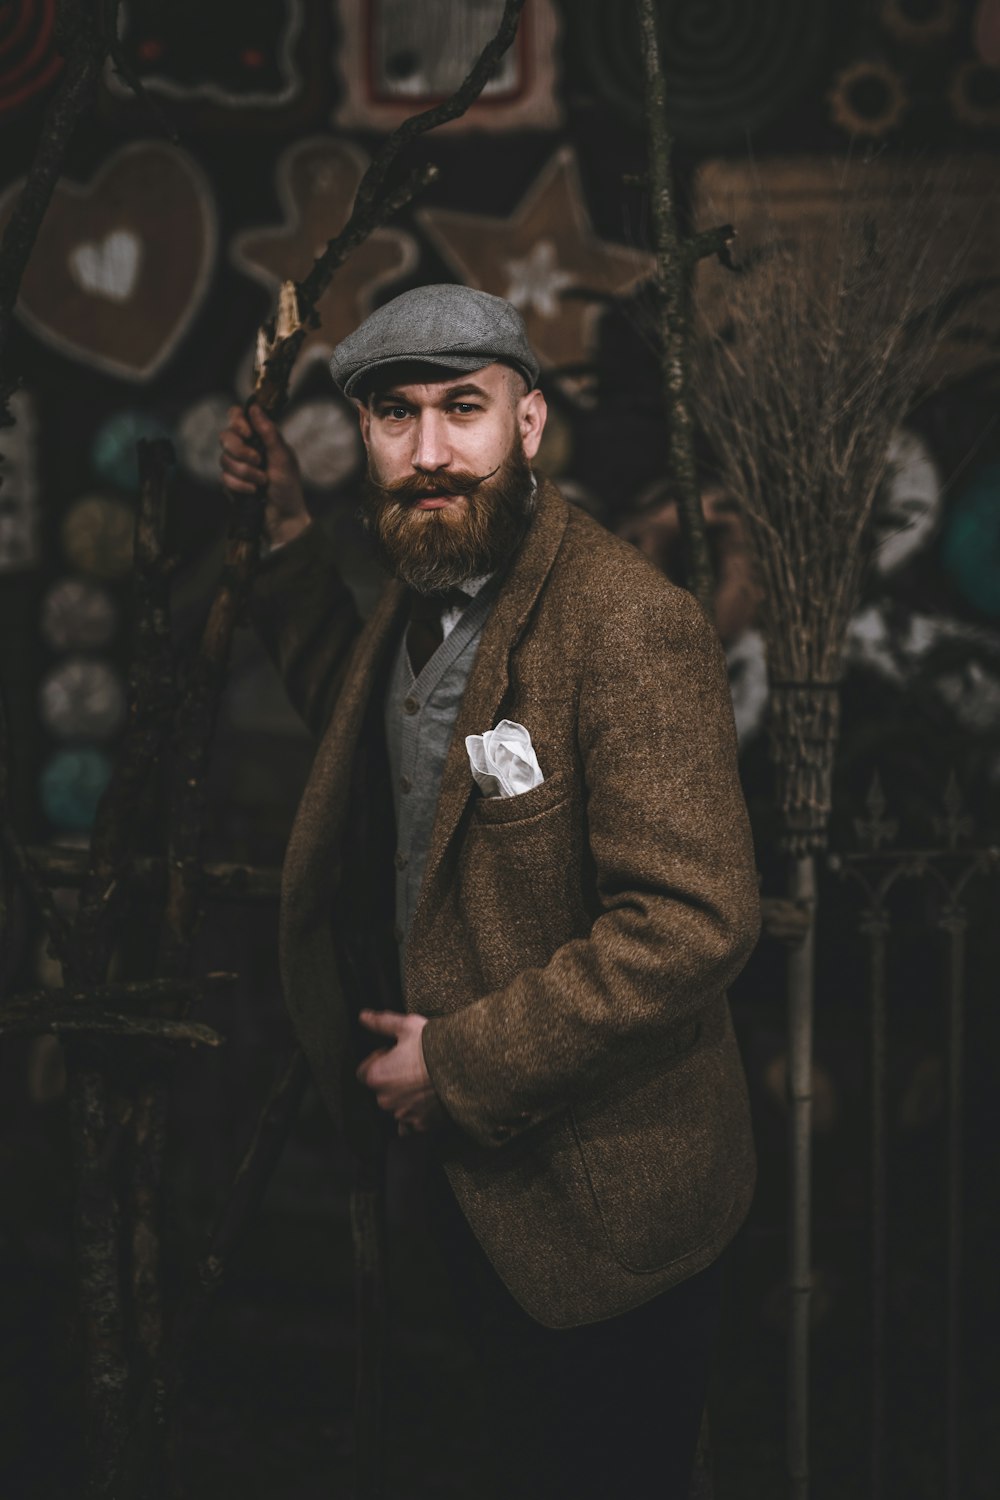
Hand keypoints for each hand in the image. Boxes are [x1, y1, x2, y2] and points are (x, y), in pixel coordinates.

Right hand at [218, 402, 310, 547]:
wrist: (283, 518)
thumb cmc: (288, 487)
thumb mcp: (283, 457)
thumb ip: (269, 432)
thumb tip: (254, 407)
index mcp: (259, 437)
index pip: (236, 416)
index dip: (237, 421)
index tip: (247, 432)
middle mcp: (245, 448)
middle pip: (225, 436)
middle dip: (241, 450)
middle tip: (258, 461)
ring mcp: (236, 466)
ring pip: (224, 459)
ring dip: (246, 472)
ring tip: (262, 482)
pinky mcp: (230, 483)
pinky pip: (224, 478)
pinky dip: (241, 486)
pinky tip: (254, 492)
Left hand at [356, 1010, 444, 1136]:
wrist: (466, 1068)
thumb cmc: (433, 1045)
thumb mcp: (407, 1027)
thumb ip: (381, 1024)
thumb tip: (363, 1016)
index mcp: (376, 1076)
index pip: (364, 1071)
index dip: (379, 1060)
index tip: (396, 1053)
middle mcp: (385, 1100)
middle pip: (381, 1089)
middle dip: (392, 1079)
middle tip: (412, 1065)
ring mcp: (403, 1115)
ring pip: (397, 1106)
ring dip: (404, 1096)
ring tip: (424, 1081)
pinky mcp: (421, 1125)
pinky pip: (412, 1124)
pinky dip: (416, 1115)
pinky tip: (427, 1103)